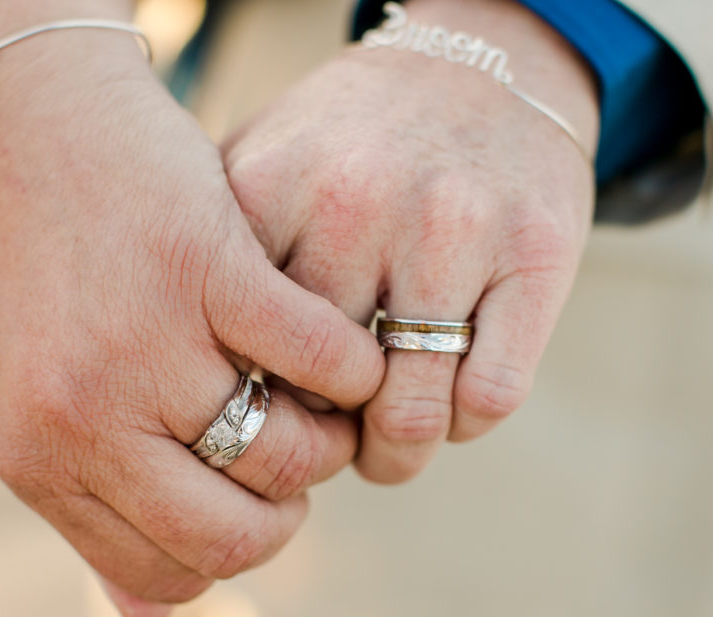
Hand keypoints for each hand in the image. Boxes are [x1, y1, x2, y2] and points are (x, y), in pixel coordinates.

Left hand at [0, 36, 383, 616]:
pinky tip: (334, 344)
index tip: (250, 498)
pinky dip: (351, 364)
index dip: (229, 546)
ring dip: (327, 434)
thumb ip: (90, 514)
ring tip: (314, 394)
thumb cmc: (40, 273)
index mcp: (38, 463)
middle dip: (286, 511)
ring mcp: (144, 344)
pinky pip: (326, 363)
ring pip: (292, 454)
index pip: (166, 574)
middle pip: (235, 536)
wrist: (27, 130)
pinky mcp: (206, 269)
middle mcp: (84, 418)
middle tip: (294, 450)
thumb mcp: (32, 404)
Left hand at [222, 0, 598, 482]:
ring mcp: (451, 230)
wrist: (478, 64)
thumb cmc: (351, 141)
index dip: (245, 405)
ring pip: (409, 412)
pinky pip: (488, 395)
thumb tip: (176, 370)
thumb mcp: (262, 164)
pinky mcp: (536, 254)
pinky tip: (448, 409)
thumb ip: (213, 250)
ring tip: (384, 453)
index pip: (235, 350)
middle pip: (317, 390)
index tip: (256, 417)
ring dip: (395, 456)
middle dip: (319, 443)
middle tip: (322, 449)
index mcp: (270, 189)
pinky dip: (464, 425)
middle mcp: (357, 206)